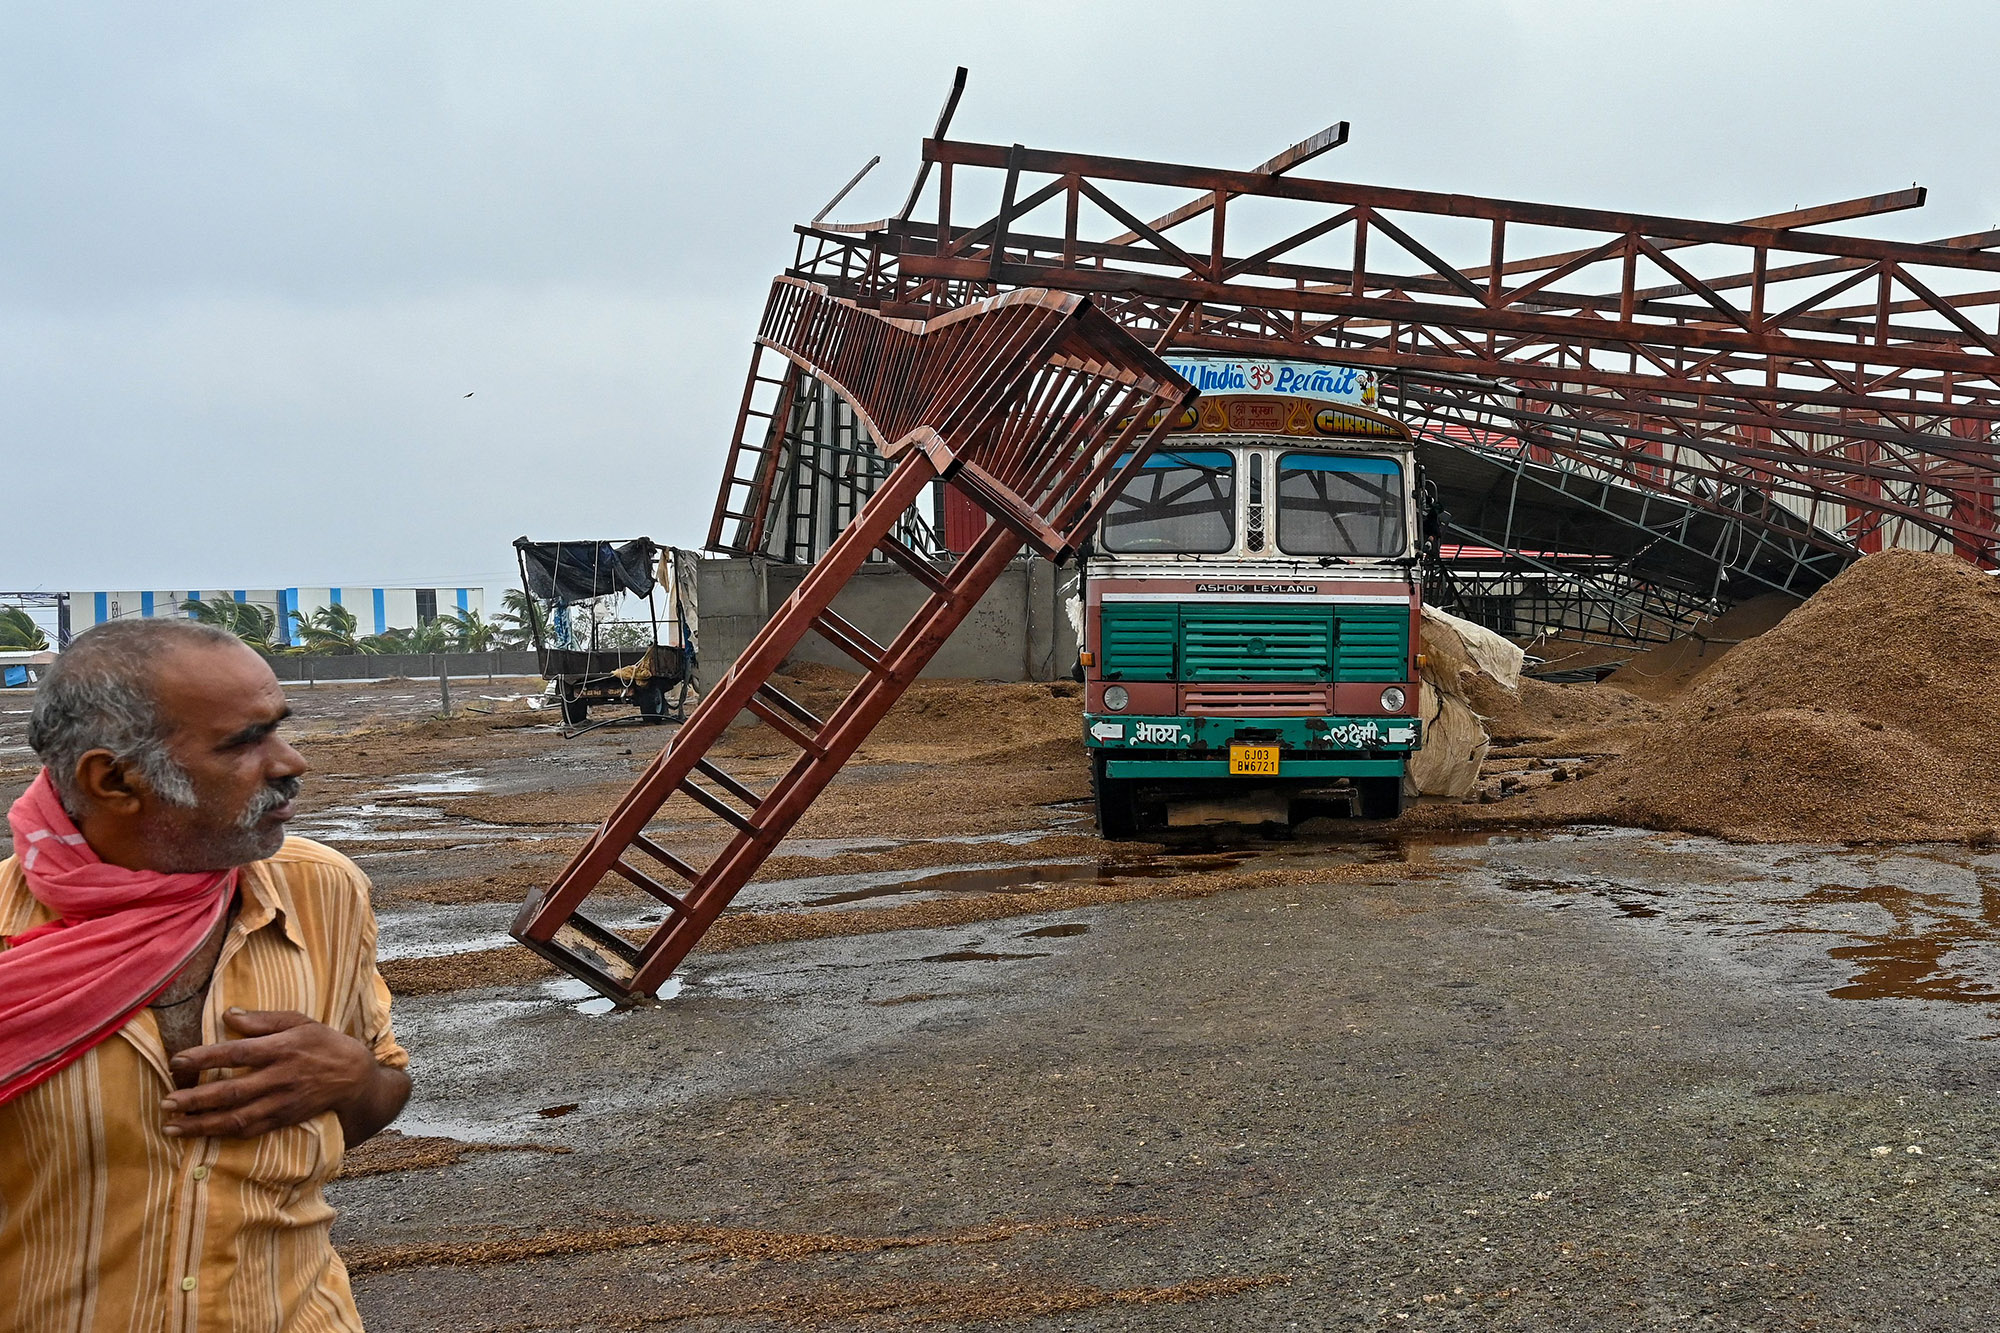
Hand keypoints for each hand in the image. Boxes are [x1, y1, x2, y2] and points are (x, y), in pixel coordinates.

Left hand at [161, 1008, 377, 1139]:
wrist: (355, 1078)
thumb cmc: (324, 1044)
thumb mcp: (300, 1022)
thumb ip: (263, 1020)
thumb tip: (227, 1015)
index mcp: (281, 1049)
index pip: (236, 1053)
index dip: (205, 1058)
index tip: (176, 1061)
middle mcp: (279, 1078)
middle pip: (231, 1091)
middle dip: (195, 1098)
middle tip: (165, 1102)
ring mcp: (281, 1103)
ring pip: (236, 1118)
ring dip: (201, 1124)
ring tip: (171, 1126)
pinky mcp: (283, 1120)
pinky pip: (249, 1130)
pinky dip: (223, 1134)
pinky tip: (201, 1135)